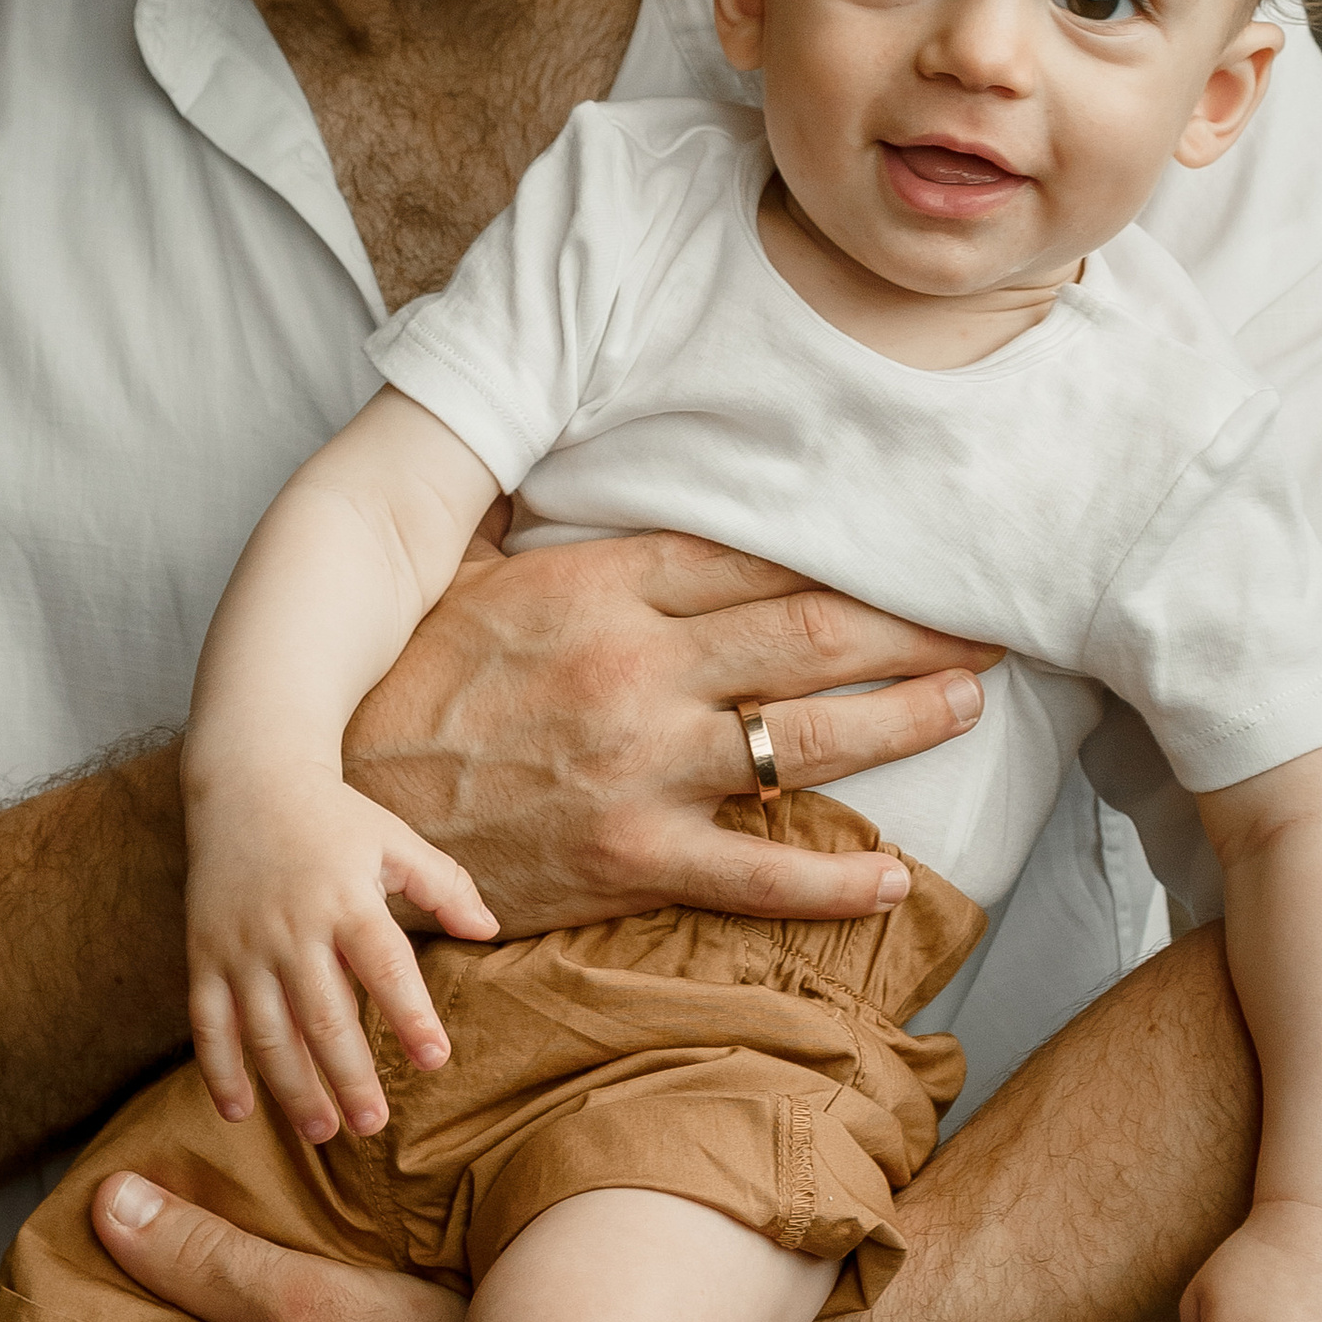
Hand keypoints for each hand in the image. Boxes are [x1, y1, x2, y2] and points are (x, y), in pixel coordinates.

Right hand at [186, 769, 495, 1142]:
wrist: (244, 783)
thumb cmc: (332, 819)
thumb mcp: (394, 840)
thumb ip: (443, 885)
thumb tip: (489, 931)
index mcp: (346, 900)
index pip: (384, 966)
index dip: (409, 1014)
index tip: (435, 1059)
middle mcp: (292, 928)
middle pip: (324, 1015)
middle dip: (349, 1076)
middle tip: (374, 1125)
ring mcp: (243, 946)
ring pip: (266, 1031)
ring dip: (292, 1087)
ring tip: (323, 1131)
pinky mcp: (204, 955)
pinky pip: (208, 1024)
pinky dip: (219, 1071)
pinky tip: (240, 1114)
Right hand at [345, 528, 997, 932]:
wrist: (337, 812)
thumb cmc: (402, 687)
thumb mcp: (466, 576)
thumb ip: (543, 524)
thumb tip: (570, 444)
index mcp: (598, 588)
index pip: (755, 557)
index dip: (848, 554)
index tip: (911, 548)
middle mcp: (636, 671)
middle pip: (811, 636)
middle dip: (913, 628)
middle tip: (984, 621)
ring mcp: (640, 768)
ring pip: (809, 740)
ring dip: (906, 720)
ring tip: (969, 702)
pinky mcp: (633, 859)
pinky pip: (757, 873)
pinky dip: (834, 877)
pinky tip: (895, 872)